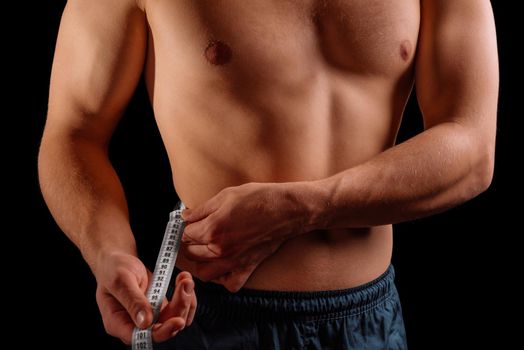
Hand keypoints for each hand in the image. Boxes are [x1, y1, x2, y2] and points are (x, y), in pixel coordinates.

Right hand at [94, 252, 196, 343]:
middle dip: (179, 307)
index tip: (177, 320)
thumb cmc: (113, 269)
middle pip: (164, 328)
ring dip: (185, 300)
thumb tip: (145, 322)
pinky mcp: (161, 308)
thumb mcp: (121, 280)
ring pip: (175, 319)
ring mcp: (150, 317)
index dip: (161, 332)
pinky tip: (183, 280)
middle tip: (185, 284)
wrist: (119, 260)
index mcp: (118, 323)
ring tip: (185, 278)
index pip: (142, 337)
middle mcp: (135, 325)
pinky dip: (186, 295)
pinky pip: (180, 309)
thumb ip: (133, 300)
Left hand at [181, 182, 309, 291]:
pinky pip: (229, 284)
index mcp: (212, 229)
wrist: (286, 209)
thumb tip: (185, 217)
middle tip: (199, 232)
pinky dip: (223, 279)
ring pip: (204, 272)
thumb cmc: (258, 198)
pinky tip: (223, 265)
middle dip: (192, 242)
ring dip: (201, 262)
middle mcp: (220, 250)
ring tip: (207, 249)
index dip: (187, 226)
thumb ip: (202, 209)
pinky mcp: (247, 268)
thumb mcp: (226, 196)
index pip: (186, 234)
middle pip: (192, 253)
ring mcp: (233, 262)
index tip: (192, 222)